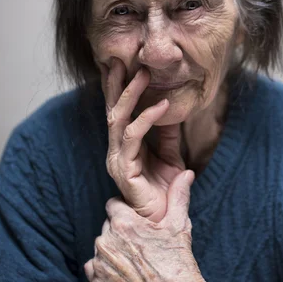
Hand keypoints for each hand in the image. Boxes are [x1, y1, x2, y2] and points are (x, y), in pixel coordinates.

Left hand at [84, 169, 210, 281]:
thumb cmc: (178, 262)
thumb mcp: (179, 225)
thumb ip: (178, 196)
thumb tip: (186, 173)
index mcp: (124, 223)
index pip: (114, 205)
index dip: (127, 212)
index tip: (139, 223)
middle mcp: (106, 240)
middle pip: (108, 225)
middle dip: (121, 230)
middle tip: (141, 244)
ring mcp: (100, 263)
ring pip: (102, 245)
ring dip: (113, 249)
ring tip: (135, 260)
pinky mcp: (98, 281)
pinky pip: (94, 266)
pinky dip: (105, 269)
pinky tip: (124, 273)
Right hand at [101, 58, 186, 222]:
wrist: (163, 221)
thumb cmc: (164, 191)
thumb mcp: (170, 155)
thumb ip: (166, 134)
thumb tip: (170, 108)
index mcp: (124, 146)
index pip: (118, 111)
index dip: (119, 89)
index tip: (123, 65)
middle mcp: (115, 149)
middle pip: (112, 110)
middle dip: (116, 84)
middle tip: (122, 60)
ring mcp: (117, 158)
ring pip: (118, 118)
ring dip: (131, 94)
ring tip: (144, 74)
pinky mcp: (123, 168)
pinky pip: (133, 136)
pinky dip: (148, 117)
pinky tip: (163, 104)